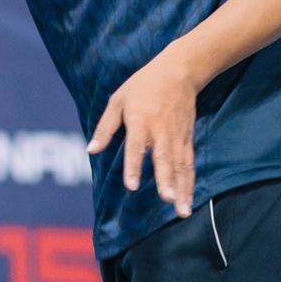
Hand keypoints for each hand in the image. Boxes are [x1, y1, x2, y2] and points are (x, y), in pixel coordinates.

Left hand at [88, 45, 201, 215]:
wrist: (178, 71)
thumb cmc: (143, 85)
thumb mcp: (117, 100)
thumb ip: (105, 127)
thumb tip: (90, 150)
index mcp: (140, 121)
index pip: (136, 147)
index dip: (134, 166)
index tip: (132, 186)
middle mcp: (160, 131)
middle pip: (164, 159)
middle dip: (167, 180)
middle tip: (168, 200)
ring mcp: (176, 136)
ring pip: (180, 166)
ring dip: (182, 189)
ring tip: (183, 210)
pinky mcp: (187, 138)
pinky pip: (189, 164)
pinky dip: (190, 182)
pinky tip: (189, 200)